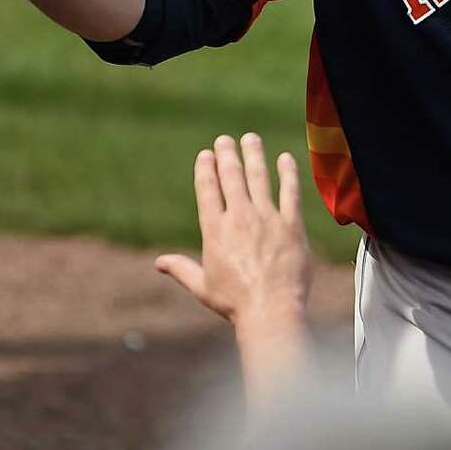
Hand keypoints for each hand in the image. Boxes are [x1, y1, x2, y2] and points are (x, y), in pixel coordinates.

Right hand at [156, 133, 311, 328]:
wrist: (270, 311)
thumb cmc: (234, 303)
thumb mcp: (202, 286)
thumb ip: (182, 269)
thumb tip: (159, 262)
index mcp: (215, 230)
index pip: (208, 190)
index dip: (206, 169)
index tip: (206, 154)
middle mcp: (239, 218)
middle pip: (231, 177)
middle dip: (227, 154)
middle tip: (225, 139)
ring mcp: (267, 219)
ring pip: (259, 178)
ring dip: (254, 155)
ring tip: (251, 139)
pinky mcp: (291, 225)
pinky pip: (290, 192)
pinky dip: (288, 173)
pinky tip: (286, 158)